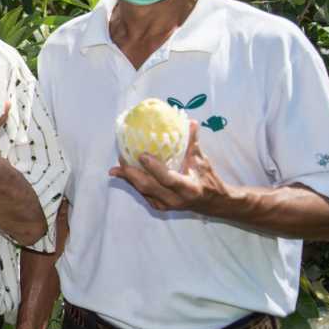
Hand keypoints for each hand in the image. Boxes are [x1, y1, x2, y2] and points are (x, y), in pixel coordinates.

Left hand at [109, 121, 226, 212]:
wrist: (211, 202)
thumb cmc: (207, 179)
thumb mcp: (202, 161)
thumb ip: (193, 142)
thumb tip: (190, 121)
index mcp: (188, 188)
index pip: (168, 179)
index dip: (154, 168)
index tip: (142, 155)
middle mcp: (175, 199)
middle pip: (148, 187)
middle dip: (132, 173)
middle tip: (121, 157)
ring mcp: (165, 205)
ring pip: (142, 191)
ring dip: (128, 177)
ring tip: (117, 164)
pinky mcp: (158, 206)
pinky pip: (142, 193)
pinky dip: (132, 182)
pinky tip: (123, 172)